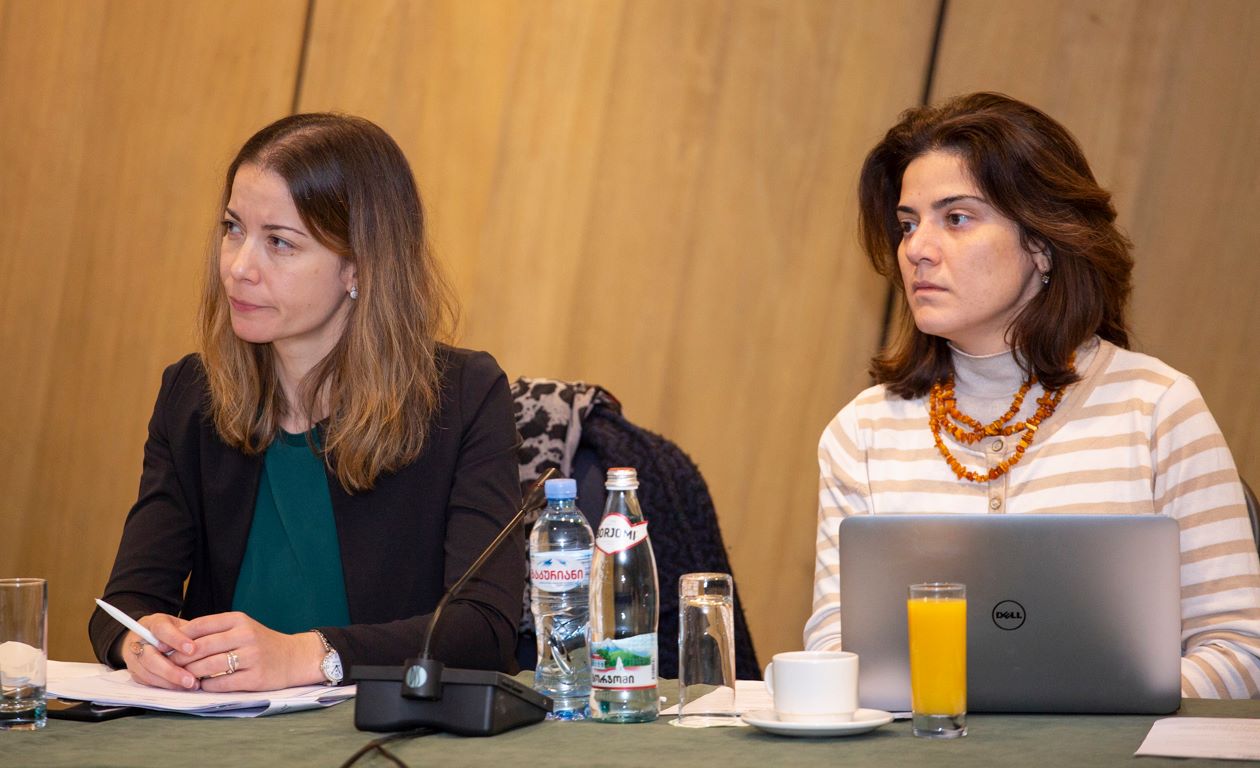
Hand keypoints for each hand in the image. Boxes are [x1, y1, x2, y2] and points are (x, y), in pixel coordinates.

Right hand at [120, 613, 198, 689]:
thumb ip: (190, 632)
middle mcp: (139, 641)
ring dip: (170, 682)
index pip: (162, 630)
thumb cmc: (170, 630)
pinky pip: (149, 682)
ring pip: (148, 673)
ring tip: (190, 685)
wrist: (147, 636)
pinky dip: (166, 686)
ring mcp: (134, 658)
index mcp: (153, 624)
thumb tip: (208, 644)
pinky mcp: (136, 673)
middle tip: (190, 679)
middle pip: (150, 657)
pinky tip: (181, 687)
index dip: (176, 639)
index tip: (191, 649)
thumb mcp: (180, 624)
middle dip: (171, 671)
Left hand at [173, 611, 325, 691]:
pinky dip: (208, 685)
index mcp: (239, 619)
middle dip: (179, 658)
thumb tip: (177, 640)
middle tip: (168, 665)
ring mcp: (251, 656)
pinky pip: (221, 683)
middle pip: (201, 647)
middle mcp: (245, 635)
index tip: (162, 646)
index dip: (177, 637)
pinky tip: (204, 685)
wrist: (294, 658)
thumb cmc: (261, 643)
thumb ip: (214, 631)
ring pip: (208, 666)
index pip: (200, 625)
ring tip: (185, 677)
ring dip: (191, 674)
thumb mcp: (241, 628)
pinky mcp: (255, 677)